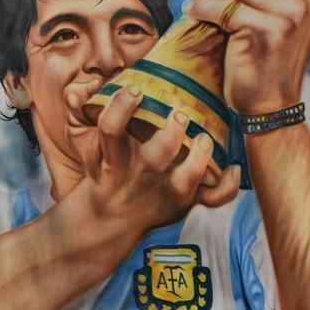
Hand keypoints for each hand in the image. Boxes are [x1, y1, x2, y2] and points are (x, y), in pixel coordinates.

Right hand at [75, 85, 241, 234]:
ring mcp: (164, 191)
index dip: (121, 107)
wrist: (110, 220)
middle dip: (171, 134)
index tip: (134, 90)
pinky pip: (211, 200)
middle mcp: (140, 175)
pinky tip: (234, 168)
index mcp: (114, 158)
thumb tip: (75, 91)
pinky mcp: (184, 204)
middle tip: (179, 114)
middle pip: (155, 156)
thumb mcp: (89, 149)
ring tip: (206, 139)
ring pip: (185, 180)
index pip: (111, 129)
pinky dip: (228, 186)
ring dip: (200, 158)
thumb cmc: (106, 173)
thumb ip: (82, 117)